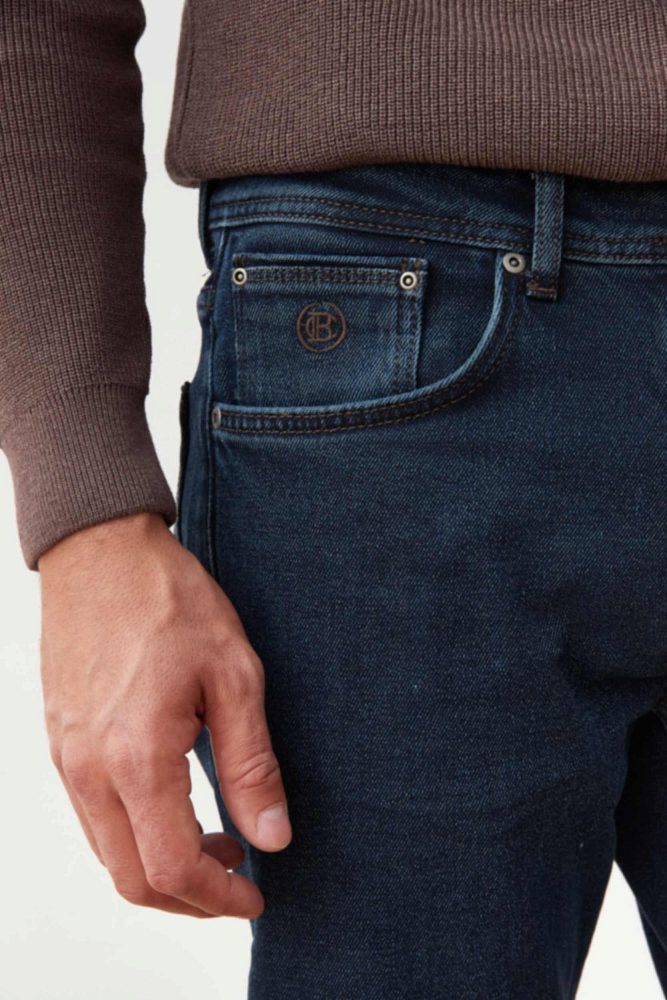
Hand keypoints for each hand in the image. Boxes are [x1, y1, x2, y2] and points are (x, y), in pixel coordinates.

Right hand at [38, 512, 290, 917]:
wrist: (101, 552)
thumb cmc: (168, 600)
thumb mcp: (234, 675)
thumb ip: (251, 764)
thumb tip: (273, 834)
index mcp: (137, 756)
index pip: (173, 866)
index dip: (218, 897)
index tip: (255, 896)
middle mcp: (90, 769)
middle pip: (132, 877)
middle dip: (190, 899)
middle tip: (238, 882)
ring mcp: (68, 757)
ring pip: (108, 852)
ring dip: (160, 869)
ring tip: (216, 844)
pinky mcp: (61, 741)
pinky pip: (92, 816)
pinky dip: (133, 835)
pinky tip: (174, 808)